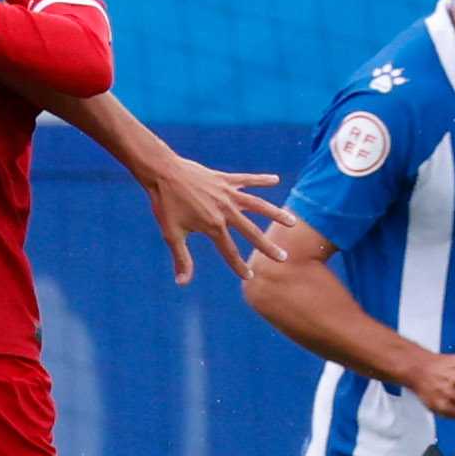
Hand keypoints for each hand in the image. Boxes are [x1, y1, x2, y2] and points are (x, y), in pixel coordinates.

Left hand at [139, 157, 284, 284]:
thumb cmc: (165, 204)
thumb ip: (182, 259)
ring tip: (292, 222)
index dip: (238, 266)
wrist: (162, 172)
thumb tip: (182, 283)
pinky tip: (275, 180)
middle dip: (267, 247)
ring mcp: (227, 193)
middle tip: (283, 258)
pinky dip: (261, 179)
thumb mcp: (172, 234)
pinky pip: (247, 179)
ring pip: (258, 205)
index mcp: (213, 226)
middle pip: (252, 231)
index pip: (229, 251)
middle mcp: (225, 211)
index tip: (249, 277)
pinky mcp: (225, 179)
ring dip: (275, 213)